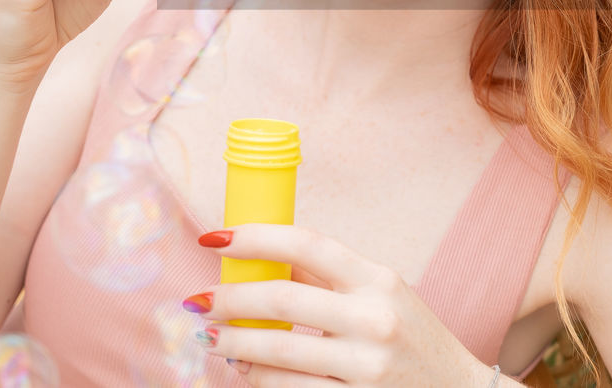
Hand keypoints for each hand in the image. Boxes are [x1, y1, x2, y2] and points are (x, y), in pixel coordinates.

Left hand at [184, 224, 488, 385]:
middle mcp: (375, 320)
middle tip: (199, 300)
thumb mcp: (383, 296)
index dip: (255, 237)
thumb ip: (327, 278)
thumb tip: (260, 257)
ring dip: (235, 344)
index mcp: (379, 280)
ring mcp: (368, 368)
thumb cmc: (412, 339)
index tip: (215, 237)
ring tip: (215, 339)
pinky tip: (245, 371)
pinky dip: (259, 380)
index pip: (308, 244)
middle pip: (281, 300)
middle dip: (229, 299)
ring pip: (278, 355)